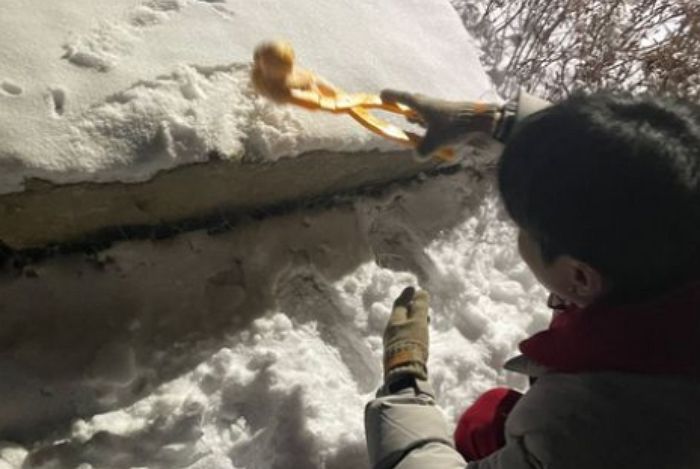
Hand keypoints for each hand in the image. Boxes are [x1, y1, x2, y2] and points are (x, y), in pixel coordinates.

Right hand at [381, 89, 500, 156]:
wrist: (481, 122)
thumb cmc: (454, 127)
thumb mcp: (434, 142)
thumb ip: (421, 150)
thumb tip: (417, 155)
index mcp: (422, 105)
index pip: (402, 97)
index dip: (391, 96)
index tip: (381, 95)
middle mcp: (430, 105)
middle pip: (413, 103)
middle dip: (404, 107)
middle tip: (395, 108)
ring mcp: (441, 110)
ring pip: (425, 112)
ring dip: (418, 117)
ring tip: (412, 123)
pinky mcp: (450, 118)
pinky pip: (435, 119)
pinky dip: (430, 125)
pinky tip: (432, 135)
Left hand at [383, 287, 429, 384]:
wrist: (404, 374)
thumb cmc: (411, 344)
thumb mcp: (418, 323)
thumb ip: (420, 307)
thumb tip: (421, 291)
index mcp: (394, 322)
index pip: (399, 304)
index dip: (406, 295)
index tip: (412, 287)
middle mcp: (391, 332)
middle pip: (401, 316)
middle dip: (410, 308)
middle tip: (419, 302)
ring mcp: (394, 344)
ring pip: (404, 327)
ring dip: (414, 320)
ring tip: (424, 319)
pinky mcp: (398, 355)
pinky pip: (407, 337)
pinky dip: (414, 331)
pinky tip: (420, 337)